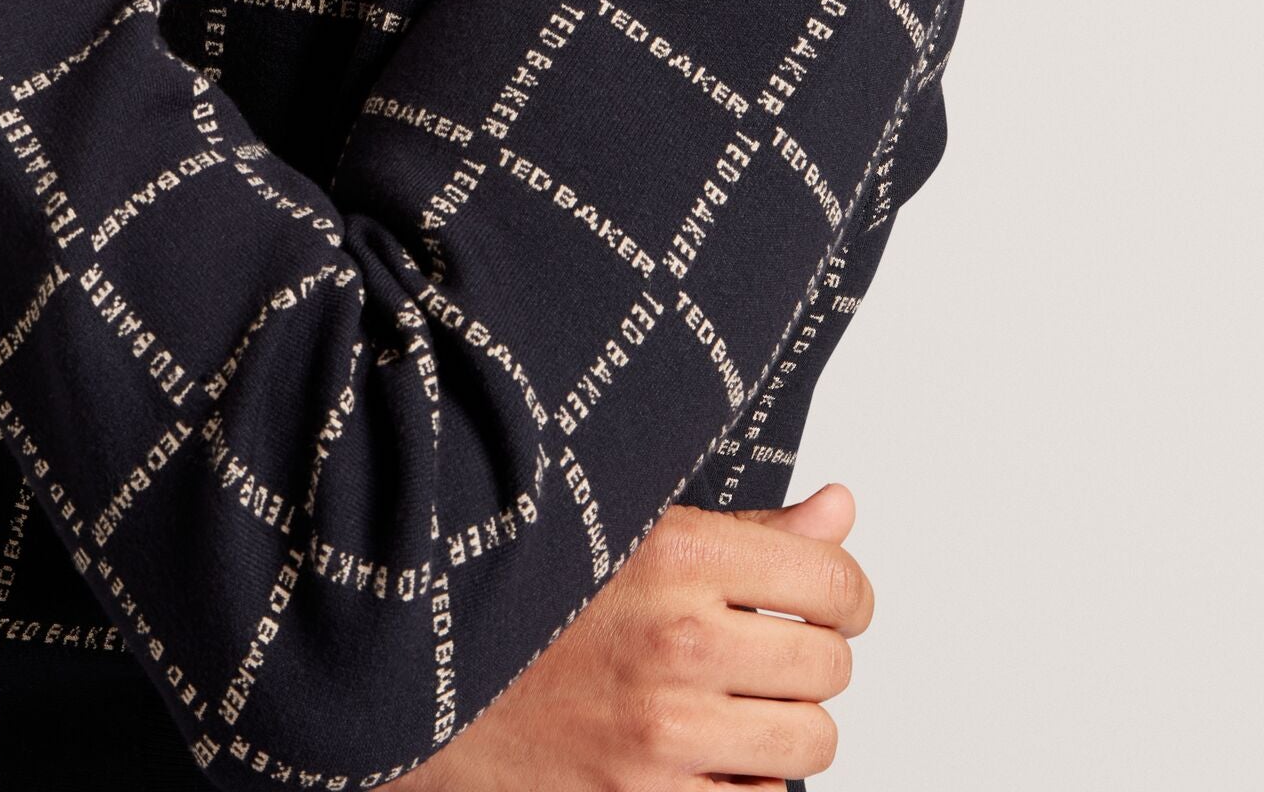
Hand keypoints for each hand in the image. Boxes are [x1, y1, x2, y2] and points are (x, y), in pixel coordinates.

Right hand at [398, 482, 870, 789]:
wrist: (429, 683)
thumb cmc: (536, 597)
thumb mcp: (636, 534)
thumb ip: (749, 529)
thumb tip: (841, 510)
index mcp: (674, 553)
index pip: (832, 579)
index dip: (846, 592)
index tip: (831, 599)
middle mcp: (675, 640)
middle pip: (829, 664)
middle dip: (810, 658)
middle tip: (764, 650)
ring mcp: (663, 732)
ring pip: (811, 741)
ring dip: (785, 725)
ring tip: (734, 701)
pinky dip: (746, 780)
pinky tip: (701, 747)